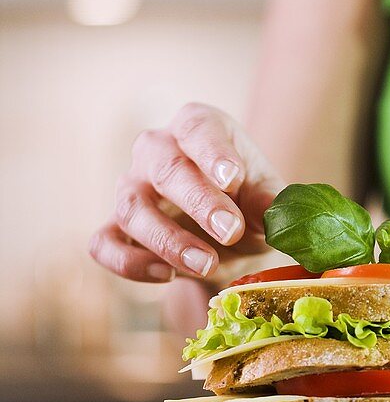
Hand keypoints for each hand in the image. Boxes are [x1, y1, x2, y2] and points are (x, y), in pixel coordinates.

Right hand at [89, 103, 283, 281]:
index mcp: (197, 127)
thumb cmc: (248, 203)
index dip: (213, 153)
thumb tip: (272, 214)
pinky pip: (105, 244)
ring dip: (168, 239)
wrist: (230, 239)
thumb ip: (269, 201)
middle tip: (230, 230)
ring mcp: (131, 188)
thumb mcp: (266, 197)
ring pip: (132, 208)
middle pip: (164, 167)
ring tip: (207, 264)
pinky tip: (167, 275)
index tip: (232, 178)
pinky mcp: (116, 228)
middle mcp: (156, 150)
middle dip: (198, 202)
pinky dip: (130, 263)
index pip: (197, 129)